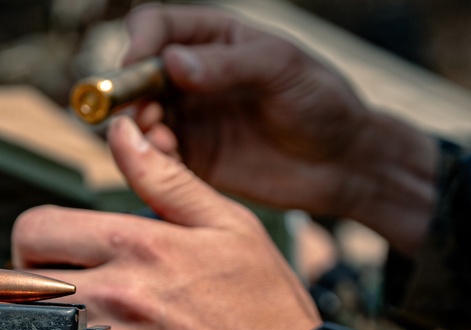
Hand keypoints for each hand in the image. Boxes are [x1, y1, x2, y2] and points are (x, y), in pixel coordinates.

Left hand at [13, 117, 320, 329]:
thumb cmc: (268, 312)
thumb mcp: (231, 227)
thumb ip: (167, 178)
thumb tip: (124, 134)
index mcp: (139, 243)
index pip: (36, 228)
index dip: (38, 241)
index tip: (54, 258)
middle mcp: (116, 293)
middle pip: (21, 281)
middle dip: (35, 285)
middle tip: (67, 298)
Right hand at [123, 4, 437, 254]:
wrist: (342, 162)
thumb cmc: (320, 101)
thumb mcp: (281, 70)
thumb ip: (227, 65)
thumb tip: (173, 63)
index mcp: (212, 39)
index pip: (156, 27)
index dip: (140, 42)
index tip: (137, 63)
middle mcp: (191, 76)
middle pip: (136, 75)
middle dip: (129, 92)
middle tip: (142, 112)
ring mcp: (189, 118)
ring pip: (138, 117)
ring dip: (137, 128)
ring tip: (159, 138)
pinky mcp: (191, 158)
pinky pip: (155, 157)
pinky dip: (150, 158)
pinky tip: (167, 161)